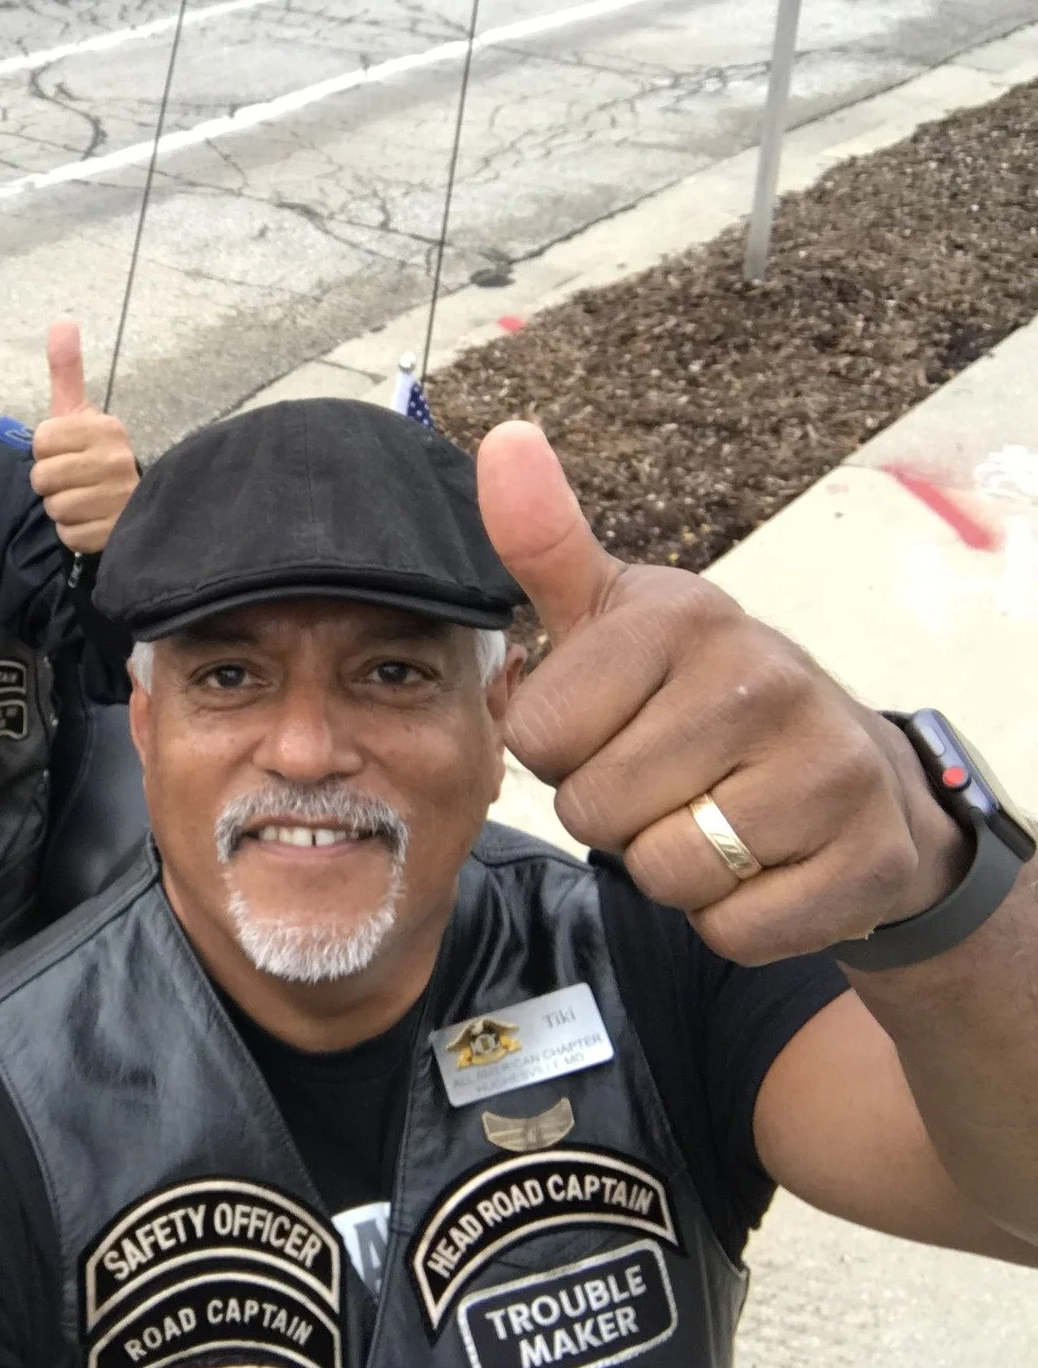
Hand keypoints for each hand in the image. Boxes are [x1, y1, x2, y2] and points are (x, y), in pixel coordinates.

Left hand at [30, 319, 138, 554]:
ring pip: (56, 507)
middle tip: (74, 480)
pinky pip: (69, 535)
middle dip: (51, 483)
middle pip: (43, 477)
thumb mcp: (80, 412)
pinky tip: (92, 521)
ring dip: (63, 509)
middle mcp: (117, 460)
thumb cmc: (96, 455)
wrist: (136, 505)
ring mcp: (119, 498)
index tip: (67, 452)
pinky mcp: (117, 532)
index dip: (46, 450)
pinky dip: (75, 533)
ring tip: (85, 501)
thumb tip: (62, 319)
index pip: (42, 440)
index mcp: (106, 428)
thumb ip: (67, 370)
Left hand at [477, 421, 967, 963]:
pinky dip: (733, 918)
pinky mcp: (862, 861)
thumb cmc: (700, 698)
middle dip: (615, 815)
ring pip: (661, 874)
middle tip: (670, 779)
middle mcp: (762, 678)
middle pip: (593, 812)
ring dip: (671, 869)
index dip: (563, 751)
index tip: (617, 724)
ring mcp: (825, 770)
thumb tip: (505, 439)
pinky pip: (730, 929)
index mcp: (682, 617)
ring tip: (714, 818)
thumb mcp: (615, 617)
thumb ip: (545, 543)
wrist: (859, 782)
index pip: (540, 736)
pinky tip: (765, 866)